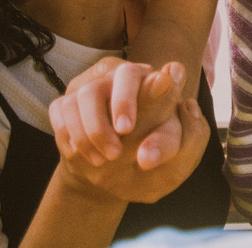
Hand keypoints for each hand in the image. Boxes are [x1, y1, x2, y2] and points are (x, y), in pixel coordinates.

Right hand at [51, 93, 210, 204]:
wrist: (106, 178)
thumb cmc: (147, 167)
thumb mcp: (172, 165)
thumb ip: (189, 139)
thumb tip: (189, 106)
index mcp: (157, 90)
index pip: (162, 79)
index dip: (159, 86)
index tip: (165, 84)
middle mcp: (125, 80)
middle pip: (125, 72)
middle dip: (124, 101)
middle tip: (126, 132)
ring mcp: (93, 88)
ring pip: (87, 93)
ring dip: (94, 129)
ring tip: (104, 159)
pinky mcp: (66, 102)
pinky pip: (62, 109)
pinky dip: (69, 134)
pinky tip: (78, 153)